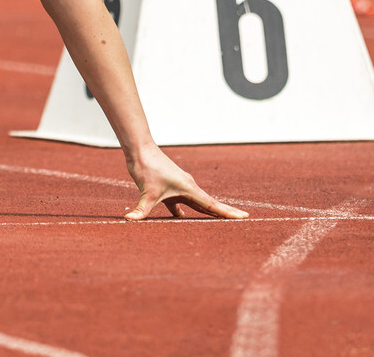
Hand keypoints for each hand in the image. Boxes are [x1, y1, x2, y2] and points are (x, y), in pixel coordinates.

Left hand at [124, 144, 247, 220]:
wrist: (140, 150)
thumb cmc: (147, 167)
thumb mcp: (146, 192)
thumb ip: (141, 209)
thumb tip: (129, 219)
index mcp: (189, 189)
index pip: (212, 205)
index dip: (228, 212)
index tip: (244, 216)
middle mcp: (188, 188)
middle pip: (210, 205)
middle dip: (224, 213)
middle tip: (241, 220)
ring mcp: (180, 188)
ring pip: (196, 204)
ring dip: (206, 213)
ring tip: (217, 223)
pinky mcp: (169, 188)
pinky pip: (180, 204)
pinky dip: (182, 212)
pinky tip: (181, 220)